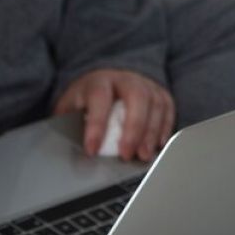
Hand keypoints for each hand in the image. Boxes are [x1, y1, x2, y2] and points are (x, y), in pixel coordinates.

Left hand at [54, 68, 174, 161]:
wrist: (106, 79)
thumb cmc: (87, 99)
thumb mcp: (72, 107)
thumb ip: (70, 124)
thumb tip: (66, 148)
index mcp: (99, 81)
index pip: (99, 99)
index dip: (96, 126)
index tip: (92, 150)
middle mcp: (125, 78)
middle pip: (136, 97)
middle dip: (133, 129)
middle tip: (127, 155)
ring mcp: (145, 84)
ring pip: (155, 104)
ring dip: (151, 133)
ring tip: (143, 156)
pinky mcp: (160, 93)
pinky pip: (168, 109)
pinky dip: (165, 128)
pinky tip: (157, 145)